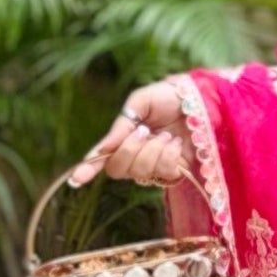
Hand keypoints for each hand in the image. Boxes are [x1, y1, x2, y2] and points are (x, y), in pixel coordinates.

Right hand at [68, 79, 193, 188]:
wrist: (200, 99)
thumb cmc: (167, 98)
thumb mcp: (141, 101)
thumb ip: (122, 123)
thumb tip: (105, 147)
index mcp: (123, 139)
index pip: (102, 158)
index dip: (88, 169)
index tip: (76, 179)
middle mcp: (136, 157)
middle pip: (117, 170)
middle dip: (129, 150)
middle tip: (145, 130)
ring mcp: (155, 166)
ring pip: (141, 172)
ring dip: (154, 150)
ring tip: (167, 135)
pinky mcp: (175, 172)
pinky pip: (164, 173)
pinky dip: (170, 155)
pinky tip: (177, 143)